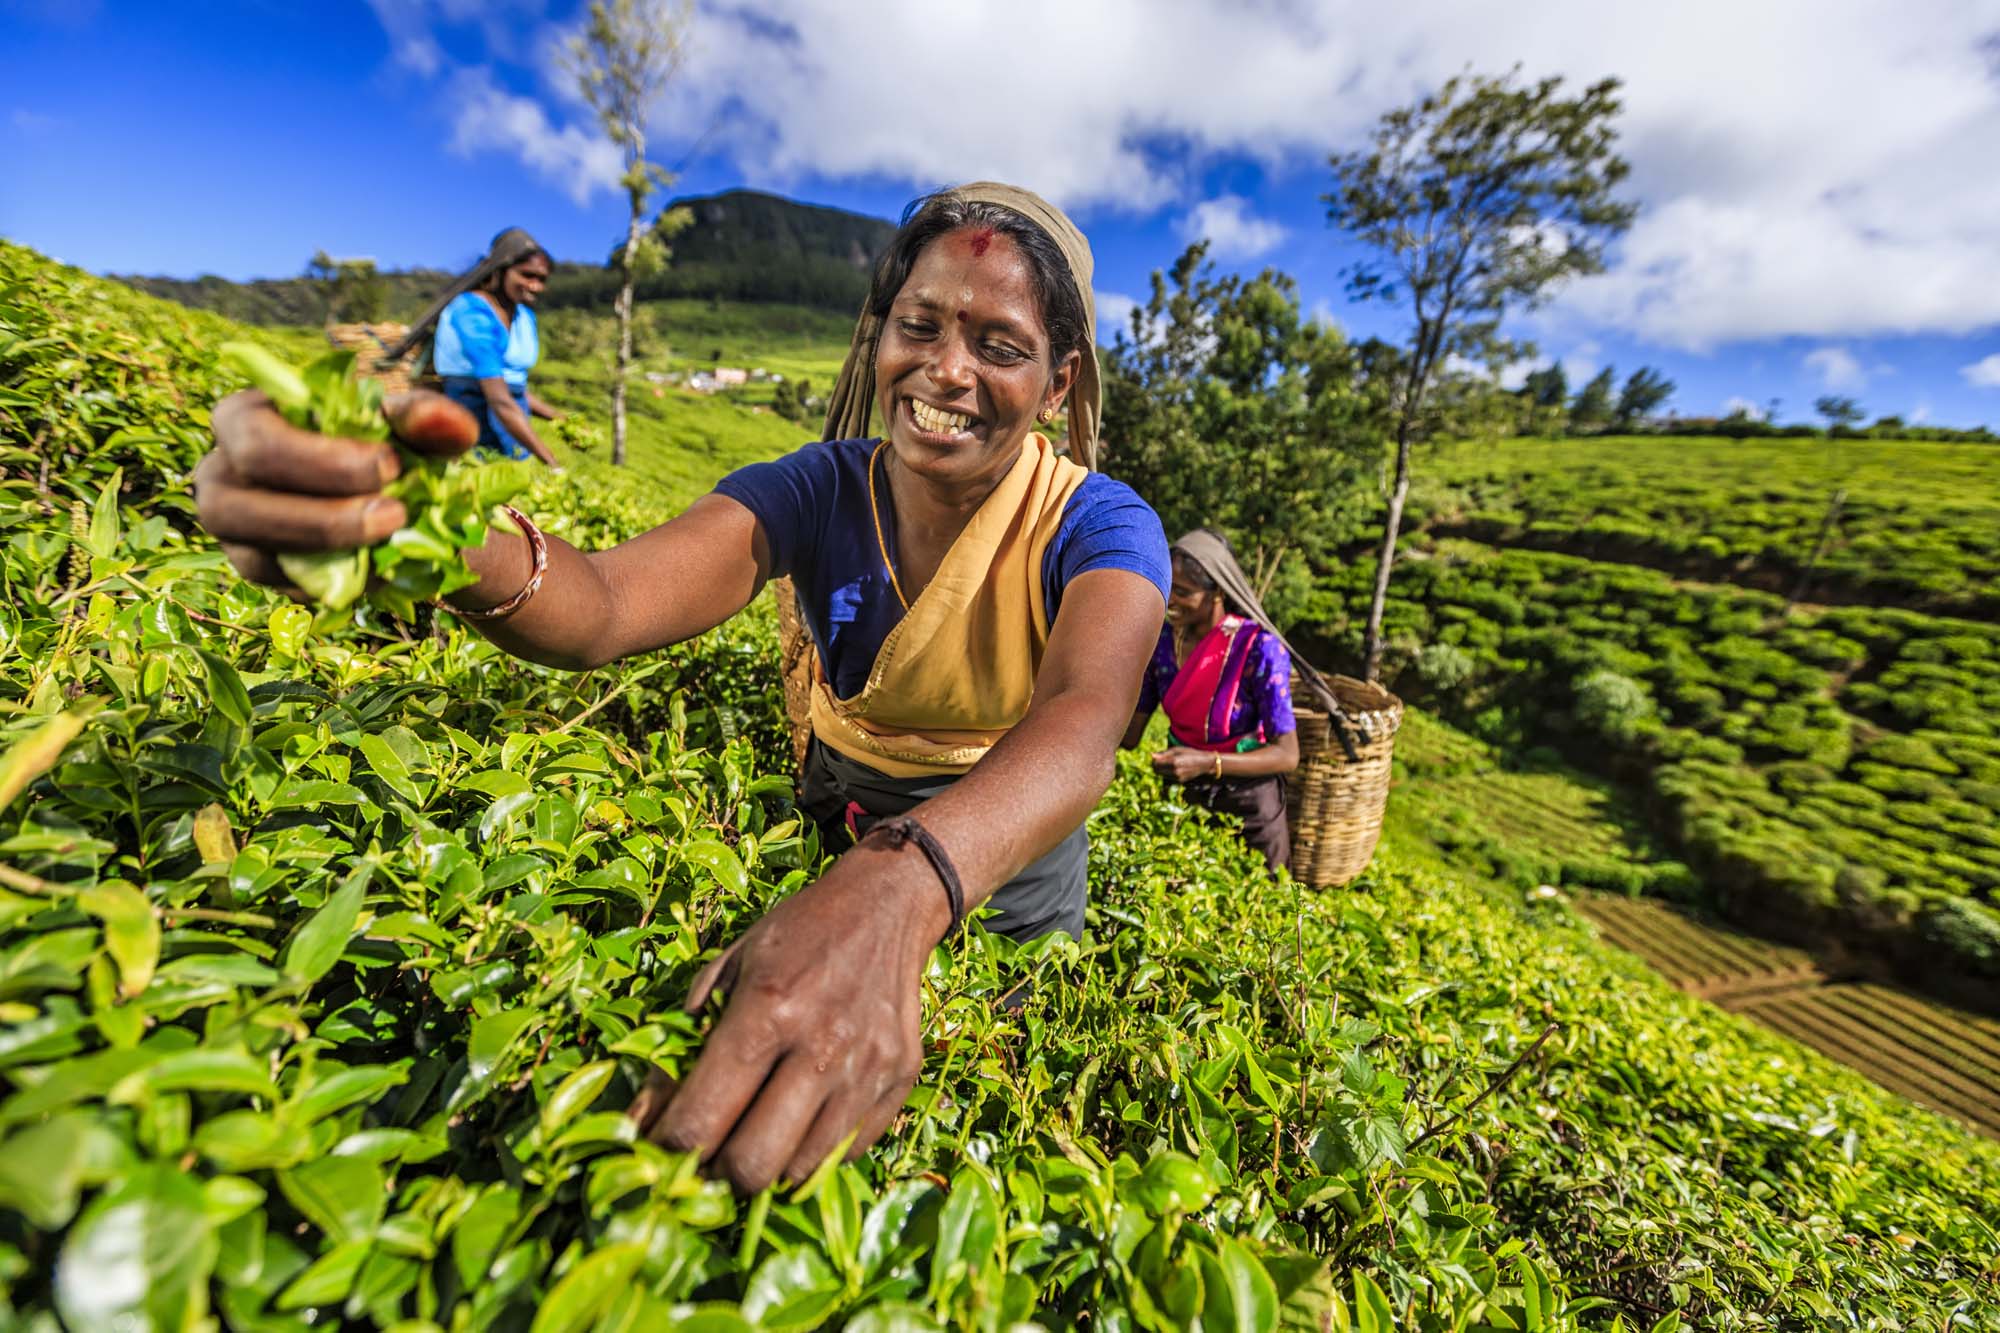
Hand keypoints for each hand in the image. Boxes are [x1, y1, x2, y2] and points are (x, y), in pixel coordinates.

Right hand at [193, 389, 477, 591]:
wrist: (395, 495)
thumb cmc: (383, 444)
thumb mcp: (409, 425)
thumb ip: (425, 416)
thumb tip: (435, 418)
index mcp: (244, 417)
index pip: (256, 439)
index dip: (322, 461)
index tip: (391, 466)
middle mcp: (220, 471)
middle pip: (241, 503)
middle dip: (325, 516)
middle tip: (396, 515)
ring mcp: (230, 525)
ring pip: (253, 555)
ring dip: (325, 557)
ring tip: (389, 542)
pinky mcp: (254, 564)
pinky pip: (278, 588)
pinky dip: (329, 584)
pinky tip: (377, 570)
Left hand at [627, 843, 948, 1192]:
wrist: (884, 907)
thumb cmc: (794, 936)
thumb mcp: (726, 968)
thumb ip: (682, 1042)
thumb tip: (645, 1120)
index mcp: (767, 1009)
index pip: (702, 1118)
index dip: (668, 1149)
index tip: (659, 1150)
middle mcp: (821, 1046)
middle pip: (752, 1165)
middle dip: (716, 1176)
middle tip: (704, 1161)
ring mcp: (867, 1069)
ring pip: (800, 1171)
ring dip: (767, 1169)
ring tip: (751, 1142)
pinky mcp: (899, 1082)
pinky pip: (844, 1153)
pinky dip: (813, 1153)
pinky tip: (798, 1122)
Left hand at [1151, 747, 1218, 782]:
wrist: (1204, 764)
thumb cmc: (1191, 753)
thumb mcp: (1177, 749)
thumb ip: (1163, 753)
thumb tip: (1151, 755)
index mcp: (1174, 762)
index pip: (1155, 764)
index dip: (1153, 760)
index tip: (1157, 756)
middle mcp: (1175, 771)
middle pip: (1156, 771)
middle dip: (1156, 766)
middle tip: (1161, 760)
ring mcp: (1177, 778)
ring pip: (1161, 775)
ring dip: (1161, 770)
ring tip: (1168, 763)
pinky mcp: (1179, 782)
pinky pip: (1168, 778)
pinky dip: (1167, 773)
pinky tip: (1174, 768)